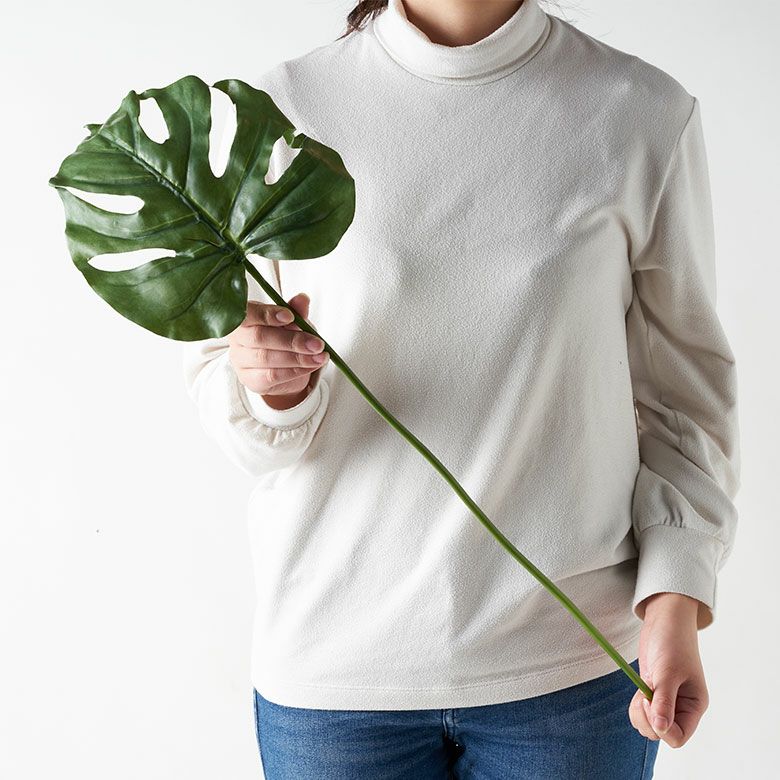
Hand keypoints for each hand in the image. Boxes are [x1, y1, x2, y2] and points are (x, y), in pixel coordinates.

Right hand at [227, 292, 328, 408]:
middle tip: (317, 344)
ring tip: (319, 356)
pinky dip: (295, 370)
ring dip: (298, 358)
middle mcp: (237, 338)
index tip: (290, 316)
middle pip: (259, 337)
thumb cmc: (285, 337)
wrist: (286, 368)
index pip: (247, 313)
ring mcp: (240, 361)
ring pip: (266, 358)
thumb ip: (296, 311)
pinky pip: (272, 376)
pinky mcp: (250, 380)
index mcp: (244, 317)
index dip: (267, 315)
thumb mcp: (293, 321)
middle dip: (291, 340)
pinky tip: (310, 366)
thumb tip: (303, 299)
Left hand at [628, 593, 709, 748]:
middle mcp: (682, 707)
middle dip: (647, 719)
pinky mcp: (654, 693)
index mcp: (694, 705)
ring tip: (642, 690)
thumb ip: (664, 700)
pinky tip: (640, 688)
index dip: (661, 727)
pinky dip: (636, 705)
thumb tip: (660, 728)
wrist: (664, 620)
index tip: (650, 701)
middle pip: (660, 734)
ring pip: (649, 725)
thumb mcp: (668, 670)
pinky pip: (642, 712)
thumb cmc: (672, 642)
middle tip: (644, 694)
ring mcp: (667, 701)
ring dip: (639, 712)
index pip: (678, 737)